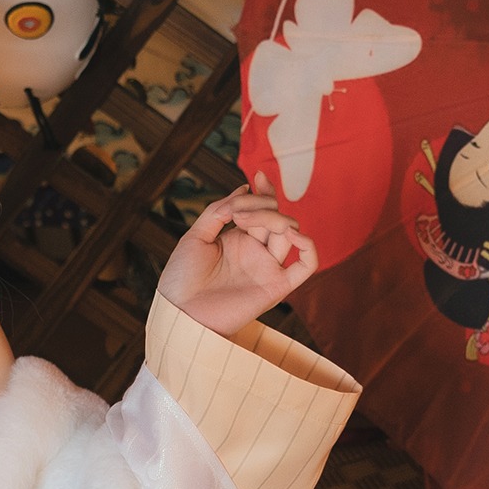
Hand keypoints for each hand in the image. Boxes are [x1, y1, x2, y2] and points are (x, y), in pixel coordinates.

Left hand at [156, 188, 319, 339]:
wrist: (179, 312)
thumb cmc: (182, 279)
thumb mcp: (195, 236)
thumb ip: (218, 211)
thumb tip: (244, 188)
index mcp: (238, 239)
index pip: (262, 209)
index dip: (265, 191)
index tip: (258, 176)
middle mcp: (255, 252)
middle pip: (275, 217)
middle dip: (262, 205)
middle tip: (236, 212)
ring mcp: (267, 268)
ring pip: (288, 233)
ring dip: (273, 218)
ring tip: (244, 220)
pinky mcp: (276, 286)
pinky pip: (307, 266)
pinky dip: (309, 247)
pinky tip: (293, 235)